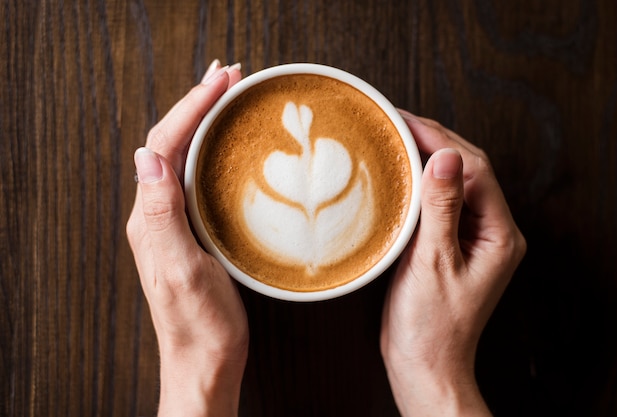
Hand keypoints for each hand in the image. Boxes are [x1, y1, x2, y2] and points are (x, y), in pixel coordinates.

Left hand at [126, 61, 247, 416]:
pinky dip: (214, 150)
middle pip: (173, 143)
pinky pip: (198, 178)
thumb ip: (163, 213)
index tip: (221, 81)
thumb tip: (147, 156)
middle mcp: (158, 213)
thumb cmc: (199, 324)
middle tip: (229, 76)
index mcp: (152, 216)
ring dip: (205, 121)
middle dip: (199, 103)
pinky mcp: (194, 231)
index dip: (192, 107)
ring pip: (186, 157)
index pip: (166, 146)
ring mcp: (175, 222)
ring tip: (228, 96)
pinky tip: (230, 146)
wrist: (206, 361)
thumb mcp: (181, 269)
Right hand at [380, 112, 525, 415]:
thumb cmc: (431, 324)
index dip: (440, 139)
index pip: (475, 168)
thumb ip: (441, 207)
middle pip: (469, 169)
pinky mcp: (451, 243)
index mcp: (499, 234)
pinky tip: (400, 172)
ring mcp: (472, 236)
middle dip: (435, 140)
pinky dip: (420, 181)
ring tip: (397, 136)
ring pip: (454, 181)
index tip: (406, 121)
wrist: (424, 362)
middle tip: (397, 121)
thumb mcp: (433, 262)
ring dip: (427, 156)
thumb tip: (446, 155)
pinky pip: (440, 200)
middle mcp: (492, 231)